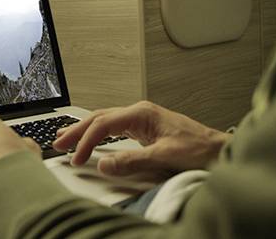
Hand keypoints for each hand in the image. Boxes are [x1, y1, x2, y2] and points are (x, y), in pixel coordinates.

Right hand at [53, 101, 230, 176]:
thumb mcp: (163, 156)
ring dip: (85, 131)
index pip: (104, 125)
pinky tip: (91, 139)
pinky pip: (114, 128)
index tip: (77, 158)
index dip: (86, 141)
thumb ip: (132, 160)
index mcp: (141, 113)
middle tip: (57, 143)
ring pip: (105, 121)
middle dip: (77, 131)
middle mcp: (139, 112)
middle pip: (100, 118)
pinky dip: (99, 134)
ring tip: (66, 139)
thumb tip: (104, 164)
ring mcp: (142, 119)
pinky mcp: (145, 128)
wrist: (217, 149)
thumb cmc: (198, 148)